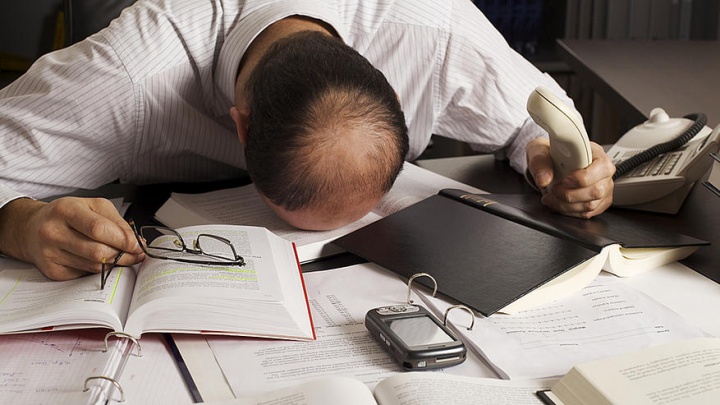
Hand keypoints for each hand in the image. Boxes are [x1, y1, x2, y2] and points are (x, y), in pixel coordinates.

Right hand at [0, 197, 144, 279]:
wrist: (32, 228)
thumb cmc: (67, 215)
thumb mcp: (93, 206)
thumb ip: (116, 222)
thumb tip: (136, 242)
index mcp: (65, 210)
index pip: (98, 229)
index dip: (122, 239)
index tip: (138, 245)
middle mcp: (53, 232)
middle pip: (98, 251)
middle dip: (124, 255)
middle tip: (137, 254)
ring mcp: (50, 254)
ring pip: (94, 265)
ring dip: (115, 263)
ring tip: (124, 256)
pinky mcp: (52, 271)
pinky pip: (85, 274)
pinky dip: (99, 269)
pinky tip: (102, 260)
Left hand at [526, 138, 615, 217]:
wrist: (549, 165)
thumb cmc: (550, 156)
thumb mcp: (539, 152)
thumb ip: (540, 163)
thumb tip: (544, 179)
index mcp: (595, 153)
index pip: (601, 166)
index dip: (581, 177)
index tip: (563, 180)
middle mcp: (603, 171)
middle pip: (597, 190)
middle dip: (569, 194)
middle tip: (553, 190)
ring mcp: (603, 188)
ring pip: (590, 204)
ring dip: (565, 205)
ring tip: (551, 197)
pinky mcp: (598, 202)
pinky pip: (586, 213)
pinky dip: (568, 211)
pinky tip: (557, 203)